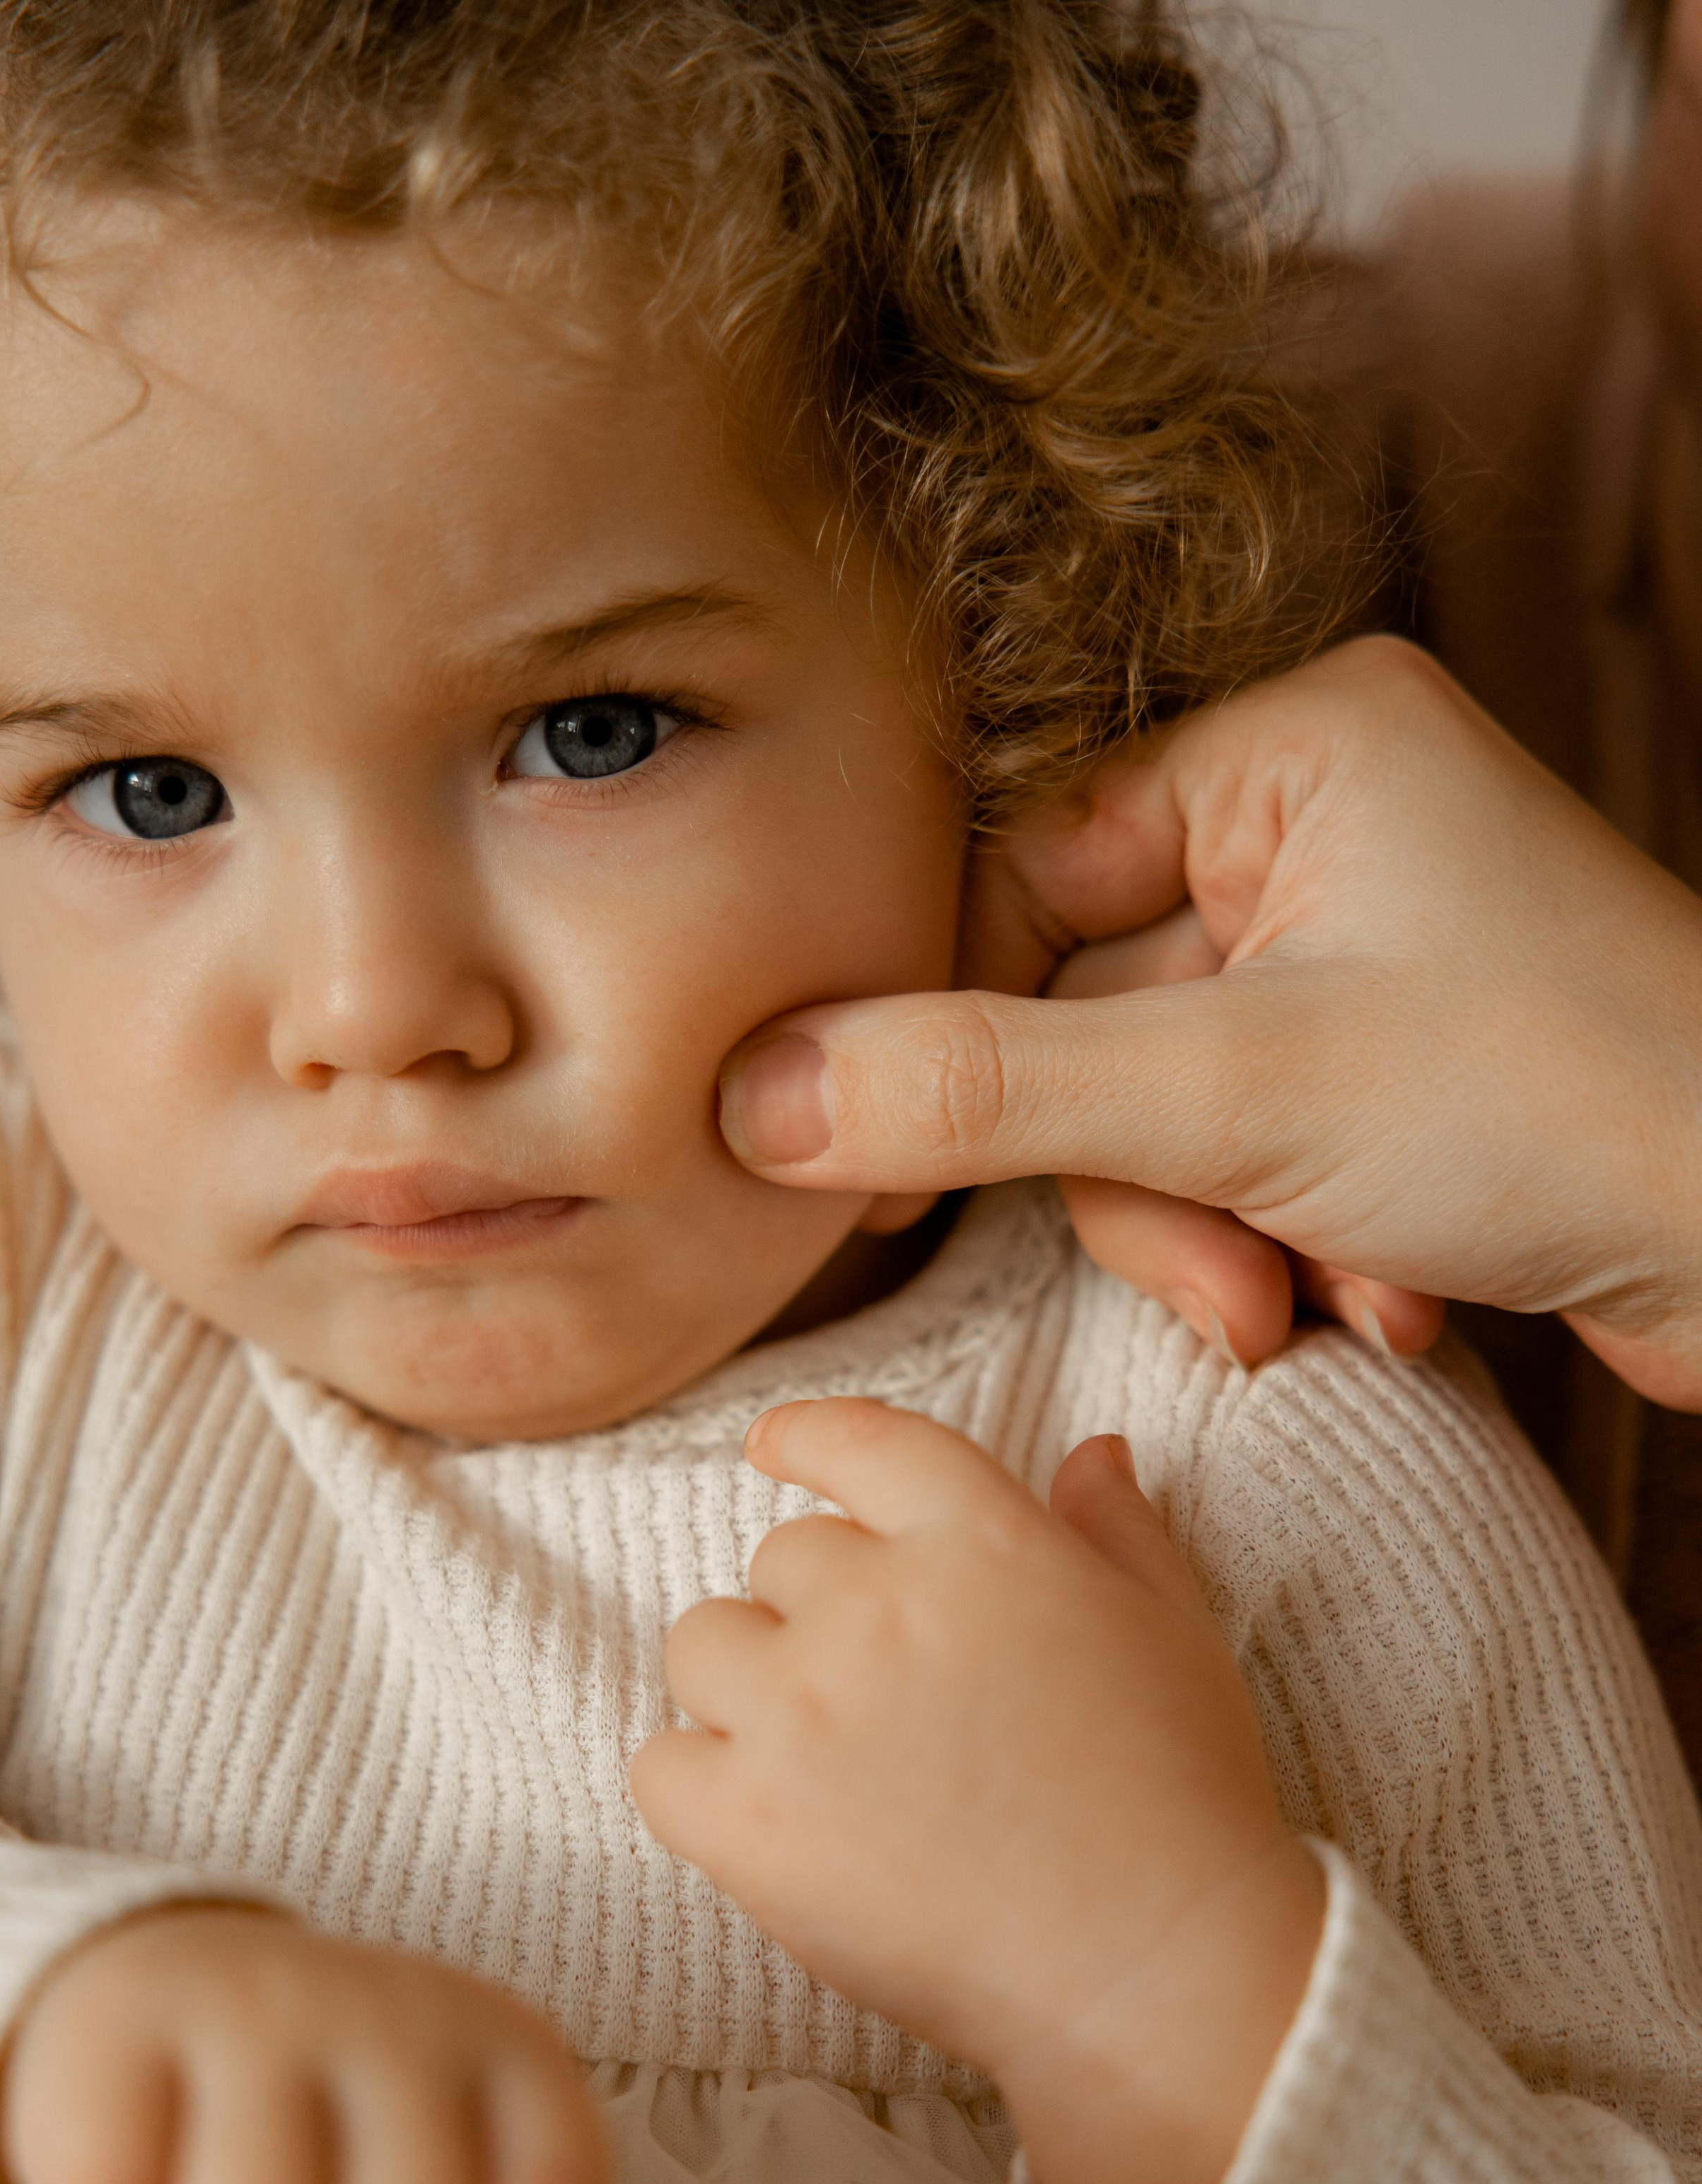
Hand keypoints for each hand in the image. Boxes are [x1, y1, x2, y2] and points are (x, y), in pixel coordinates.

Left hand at [632, 1399, 1323, 2183]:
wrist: (1155, 1963)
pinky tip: (764, 1825)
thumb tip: (1086, 1452)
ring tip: (821, 1764)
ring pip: (704, 1645)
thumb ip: (1116, 1530)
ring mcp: (803, 1707)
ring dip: (746, 1689)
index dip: (805, 1437)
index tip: (772, 1448)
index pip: (863, 1443)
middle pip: (781, 1560)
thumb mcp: (1174, 1630)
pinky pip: (658, 1764)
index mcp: (984, 1541)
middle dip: (817, 1615)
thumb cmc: (1181, 1799)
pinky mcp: (747, 1819)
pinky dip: (695, 1787)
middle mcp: (879, 1602)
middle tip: (884, 1705)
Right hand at [717, 636, 1701, 1402]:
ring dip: (1218, 1232)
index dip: (955, 1030)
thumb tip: (755, 1099)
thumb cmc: (1568, 1104)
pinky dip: (1291, 1243)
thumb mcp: (1236, 1094)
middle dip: (1148, 1177)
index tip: (883, 1160)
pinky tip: (1391, 1292)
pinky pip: (1247, 1154)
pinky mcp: (1392, 1068)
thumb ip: (980, 1091)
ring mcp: (1361, 953)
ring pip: (1160, 1110)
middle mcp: (1322, 828)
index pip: (1025, 875)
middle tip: (1223, 1267)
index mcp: (1292, 748)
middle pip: (1085, 1014)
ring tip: (1310, 1297)